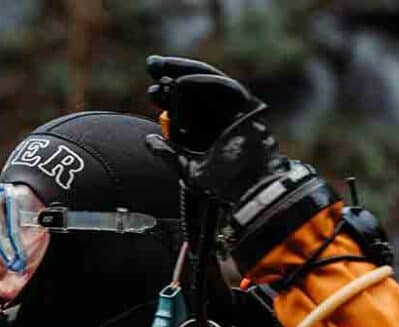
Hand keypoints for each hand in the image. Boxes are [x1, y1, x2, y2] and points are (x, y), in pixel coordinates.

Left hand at [143, 55, 338, 273]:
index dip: (167, 95)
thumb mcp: (188, 168)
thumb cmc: (224, 185)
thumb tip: (148, 139)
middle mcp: (221, 116)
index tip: (151, 92)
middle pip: (196, 87)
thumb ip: (169, 154)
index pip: (187, 105)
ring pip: (209, 80)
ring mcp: (235, 109)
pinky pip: (223, 85)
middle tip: (151, 65)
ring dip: (184, 71)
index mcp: (209, 130)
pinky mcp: (248, 105)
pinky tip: (180, 83)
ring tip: (161, 71)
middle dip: (172, 73)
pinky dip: (202, 81)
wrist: (250, 189)